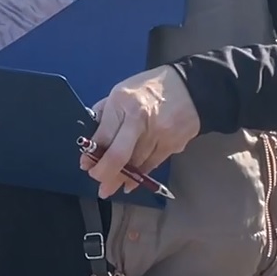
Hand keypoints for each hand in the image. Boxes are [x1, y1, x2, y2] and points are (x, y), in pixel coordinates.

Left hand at [82, 65, 200, 198]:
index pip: (102, 136)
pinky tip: (130, 183)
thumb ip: (105, 113)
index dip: (91, 155)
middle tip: (98, 183)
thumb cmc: (150, 87)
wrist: (191, 88)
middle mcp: (139, 120)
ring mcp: (158, 134)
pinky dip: (139, 176)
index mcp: (122, 103)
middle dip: (104, 174)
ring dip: (121, 179)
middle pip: (119, 155)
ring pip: (136, 164)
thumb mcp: (120, 91)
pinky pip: (151, 165)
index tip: (86, 164)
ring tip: (110, 187)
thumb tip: (91, 138)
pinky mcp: (172, 145)